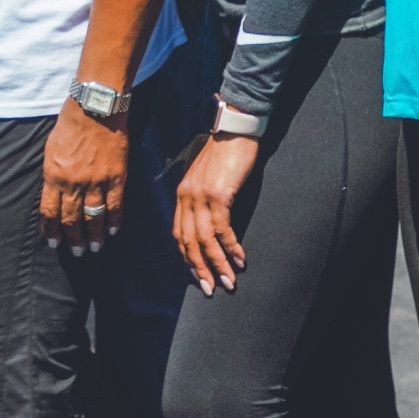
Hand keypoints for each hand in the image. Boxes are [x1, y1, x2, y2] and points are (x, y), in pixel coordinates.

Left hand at [40, 101, 127, 254]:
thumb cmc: (70, 125)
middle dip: (73, 239)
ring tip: (94, 248)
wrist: (95, 108)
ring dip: (94, 236)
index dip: (51, 230)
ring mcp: (96, 181)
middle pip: (71, 219)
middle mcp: (73, 183)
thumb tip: (54, 196)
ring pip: (94, 217)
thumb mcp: (51, 150)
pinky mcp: (116, 177)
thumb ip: (53, 175)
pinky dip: (114, 221)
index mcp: (53, 175)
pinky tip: (113, 231)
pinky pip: (115, 206)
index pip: (49, 212)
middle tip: (76, 252)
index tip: (53, 243)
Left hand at [173, 133, 257, 294]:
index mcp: (182, 194)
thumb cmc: (224, 152)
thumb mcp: (206, 177)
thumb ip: (203, 196)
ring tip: (228, 282)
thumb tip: (211, 219)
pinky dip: (231, 246)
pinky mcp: (218, 194)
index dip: (188, 257)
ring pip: (205, 239)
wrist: (234, 129)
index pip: (179, 233)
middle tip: (211, 288)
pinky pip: (222, 228)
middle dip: (200, 268)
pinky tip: (239, 259)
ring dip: (217, 264)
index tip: (198, 275)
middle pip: (188, 241)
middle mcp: (186, 197)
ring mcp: (201, 196)